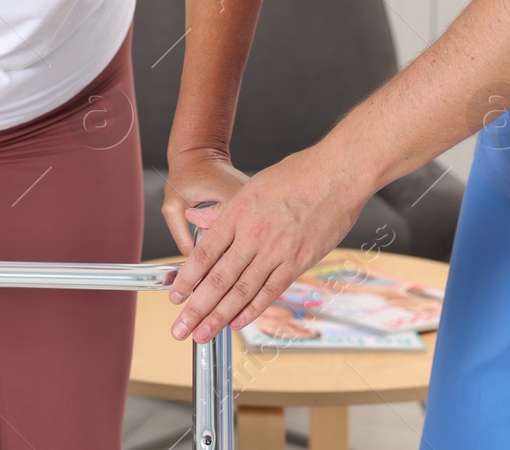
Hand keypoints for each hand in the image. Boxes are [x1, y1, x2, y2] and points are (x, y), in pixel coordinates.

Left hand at [167, 144, 373, 342]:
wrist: (335, 175)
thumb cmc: (294, 176)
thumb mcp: (249, 188)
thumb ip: (221, 211)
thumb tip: (193, 219)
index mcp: (236, 214)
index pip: (203, 254)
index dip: (186, 279)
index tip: (174, 297)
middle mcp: (252, 235)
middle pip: (218, 278)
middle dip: (197, 308)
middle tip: (180, 329)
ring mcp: (276, 251)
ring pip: (242, 291)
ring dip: (220, 316)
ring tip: (203, 334)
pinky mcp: (298, 262)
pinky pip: (271, 290)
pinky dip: (253, 309)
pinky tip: (237, 323)